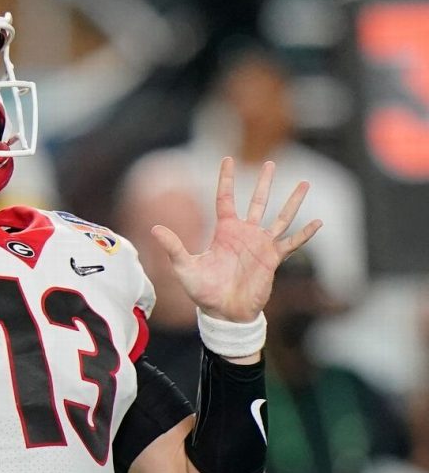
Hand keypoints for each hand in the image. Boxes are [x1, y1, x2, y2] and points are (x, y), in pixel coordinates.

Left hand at [150, 157, 321, 322]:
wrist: (224, 313)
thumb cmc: (203, 291)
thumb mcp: (184, 267)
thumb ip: (173, 247)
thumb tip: (154, 229)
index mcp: (224, 231)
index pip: (225, 198)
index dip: (226, 179)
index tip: (228, 159)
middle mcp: (245, 233)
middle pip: (258, 201)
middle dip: (264, 182)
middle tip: (271, 162)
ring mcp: (261, 245)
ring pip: (280, 217)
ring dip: (293, 201)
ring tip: (305, 183)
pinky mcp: (273, 259)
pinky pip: (292, 243)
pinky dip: (305, 233)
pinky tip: (317, 222)